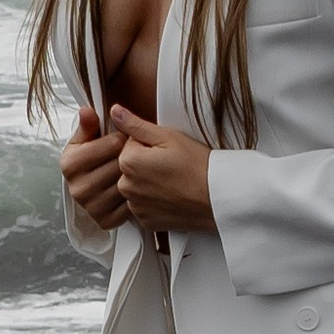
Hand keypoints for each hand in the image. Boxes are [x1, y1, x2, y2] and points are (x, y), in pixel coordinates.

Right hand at [60, 103, 127, 231]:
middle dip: (132, 157)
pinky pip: (131, 205)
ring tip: (135, 170)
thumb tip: (86, 111)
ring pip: (128, 184)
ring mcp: (91, 207)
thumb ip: (88, 125)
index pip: (112, 144)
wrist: (91, 188)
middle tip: (133, 155)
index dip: (122, 139)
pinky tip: (135, 188)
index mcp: (69, 164)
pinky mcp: (105, 221)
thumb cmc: (90, 160)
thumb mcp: (85, 140)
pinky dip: (137, 196)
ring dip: (137, 176)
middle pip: (122, 165)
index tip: (122, 140)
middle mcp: (77, 188)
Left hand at [110, 106, 217, 235]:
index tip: (166, 152)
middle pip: (129, 167)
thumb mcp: (168, 136)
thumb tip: (116, 112)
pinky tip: (171, 195)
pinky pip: (143, 205)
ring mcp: (135, 206)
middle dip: (145, 164)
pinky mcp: (145, 221)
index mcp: (128, 162)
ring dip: (148, 183)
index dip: (149, 145)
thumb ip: (136, 124)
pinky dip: (153, 201)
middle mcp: (126, 186)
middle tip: (171, 166)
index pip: (129, 144)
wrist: (217, 198)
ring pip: (136, 186)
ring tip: (173, 181)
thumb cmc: (198, 167)